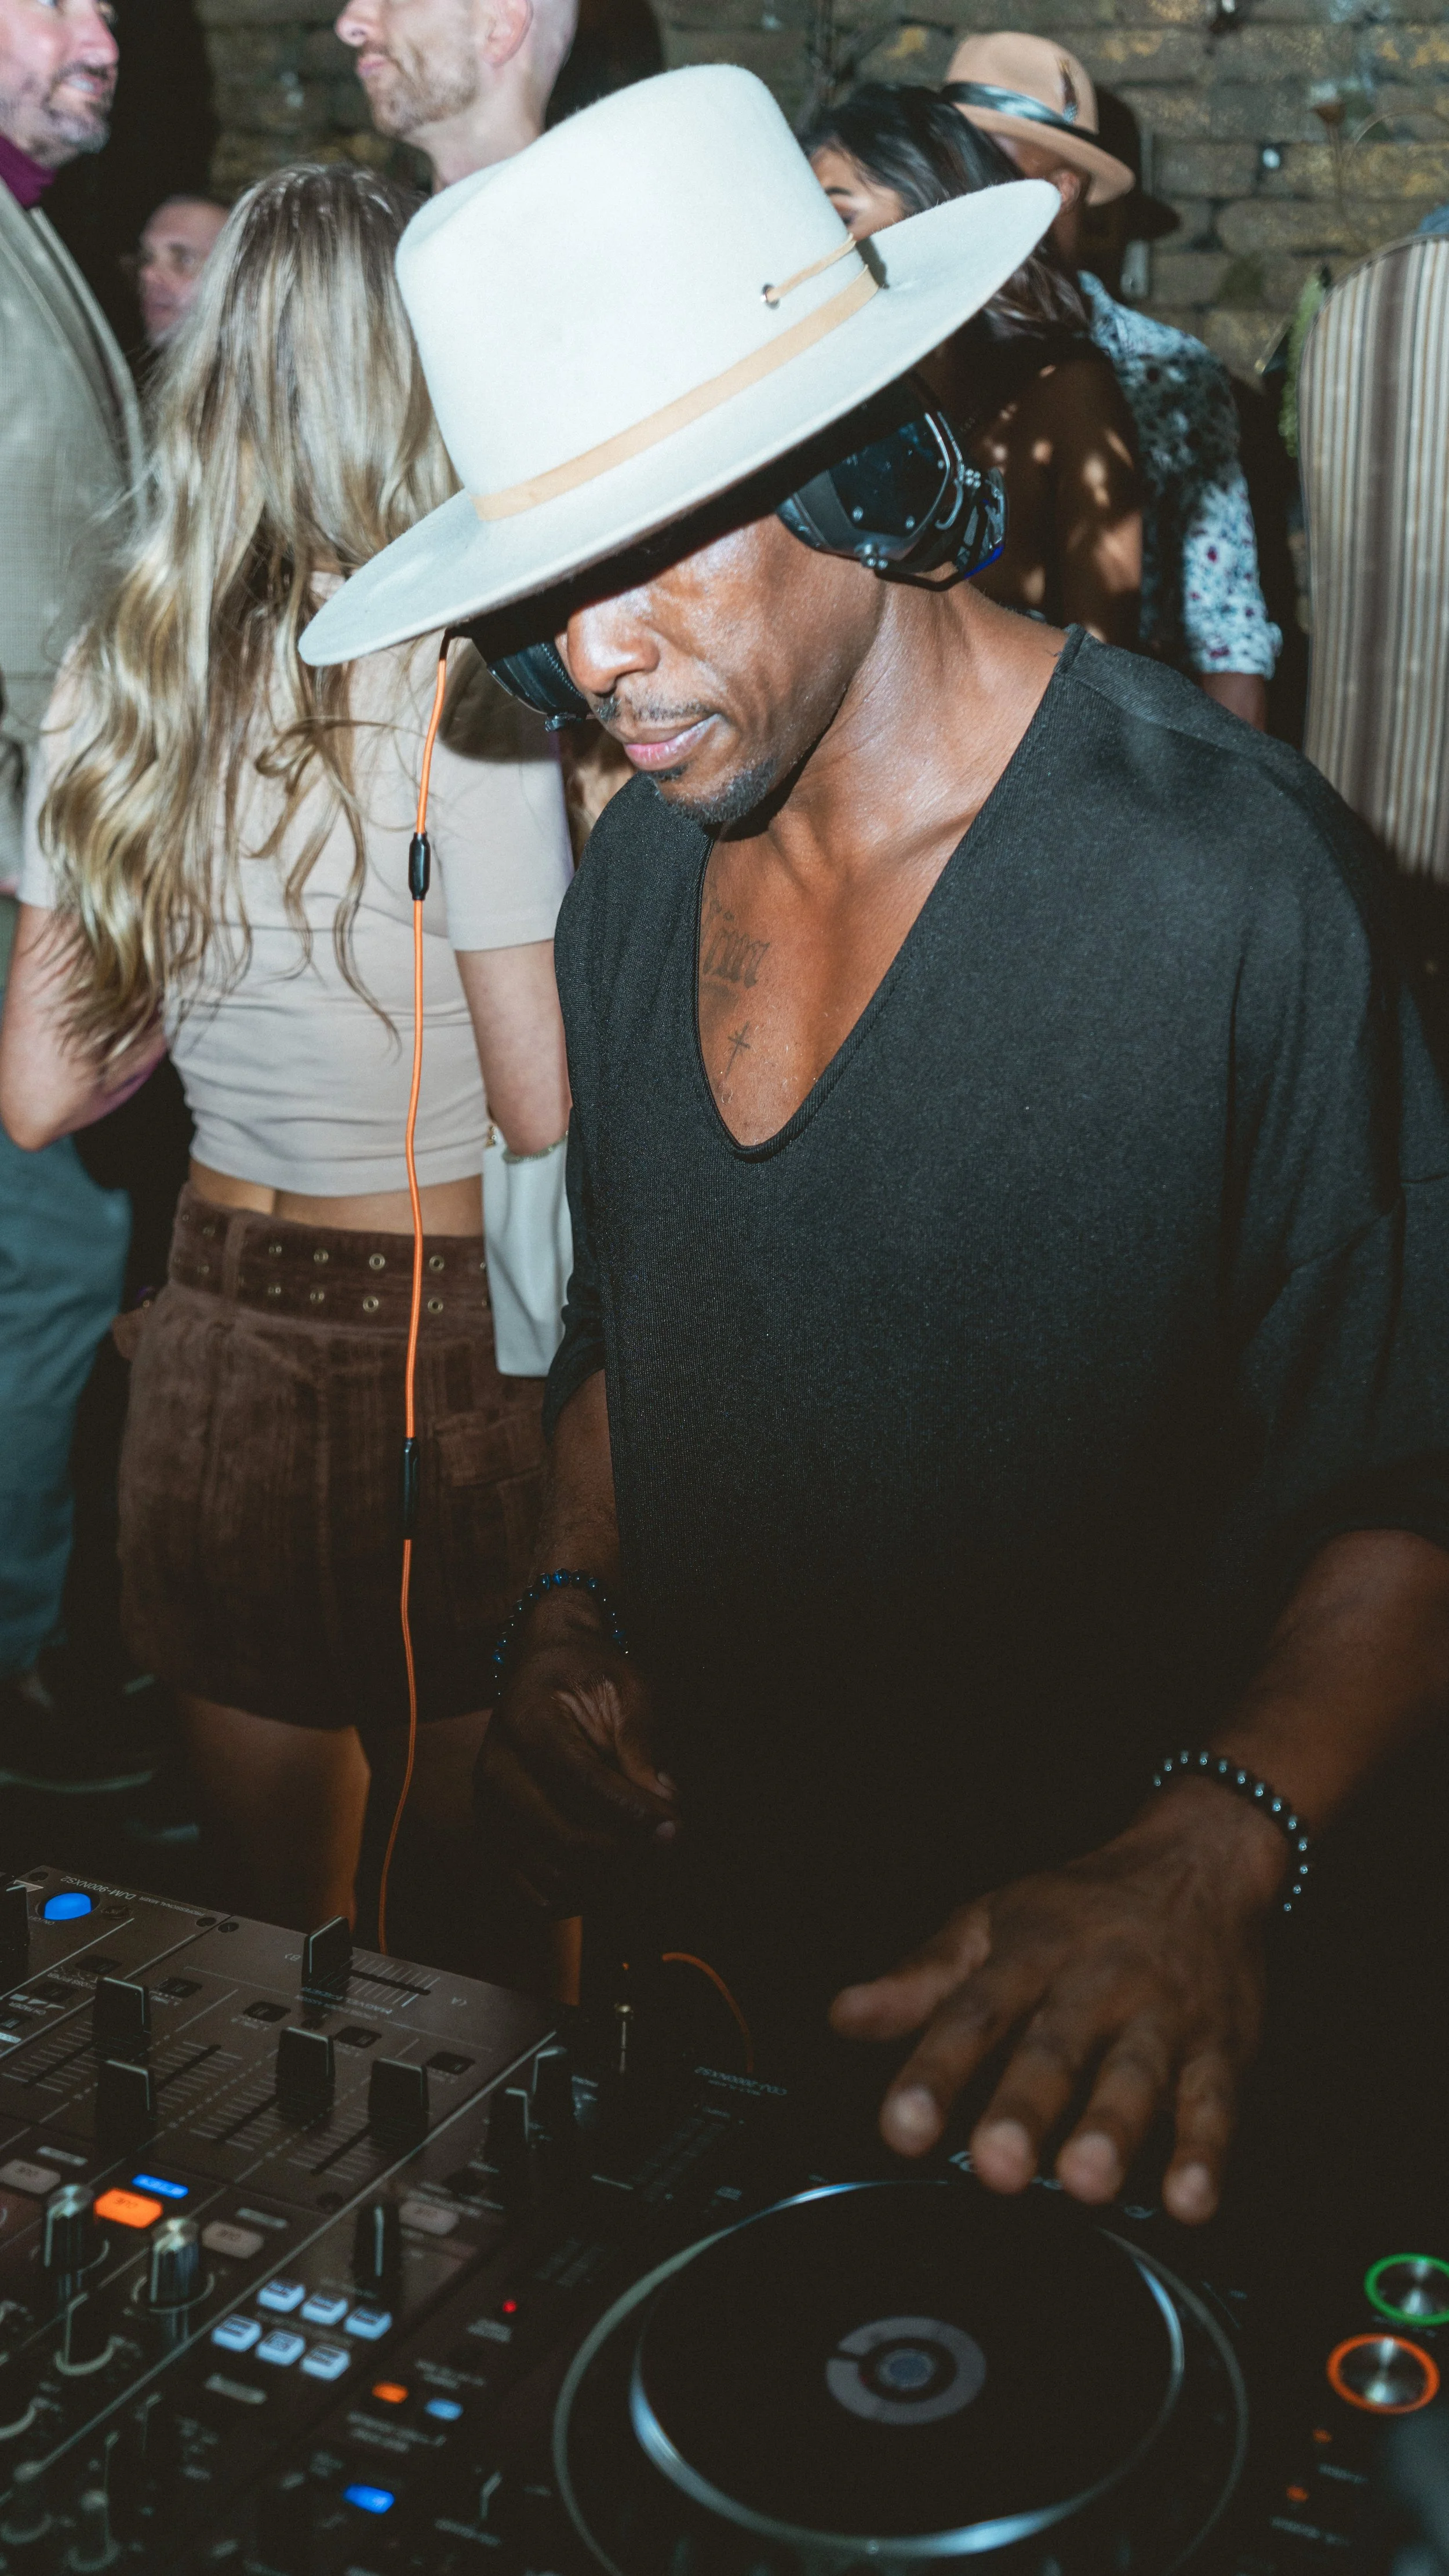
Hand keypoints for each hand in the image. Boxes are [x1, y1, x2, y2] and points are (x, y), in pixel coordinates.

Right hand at [475, 1601, 677, 1912]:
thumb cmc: (592, 1677)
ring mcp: (491, 1812)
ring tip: (648, 1853)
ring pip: (555, 1876)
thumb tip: (664, 1804)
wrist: (544, 1674)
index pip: (579, 1780)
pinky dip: (584, 1895)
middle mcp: (497, 1771)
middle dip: (629, 1849)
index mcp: (526, 1720)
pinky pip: (539, 1894)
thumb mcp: (626, 1687)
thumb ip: (642, 1741)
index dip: (630, 1810)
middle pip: (566, 1837)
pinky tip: (616, 1871)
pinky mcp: (496, 1842)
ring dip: (611, 1879)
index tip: (674, 1823)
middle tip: (671, 1839)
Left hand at [829, 1786, 1284, 2222]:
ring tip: (1085, 2181)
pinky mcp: (1220, 2051)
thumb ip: (920, 1979)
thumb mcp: (991, 1922)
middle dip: (1025, 2108)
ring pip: (1137, 2077)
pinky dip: (1205, 2156)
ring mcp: (1161, 2018)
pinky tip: (1188, 2202)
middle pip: (1055, 2049)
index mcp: (1029, 1953)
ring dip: (1112, 2131)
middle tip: (995, 2165)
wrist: (1198, 1864)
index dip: (934, 2072)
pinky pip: (1215, 2106)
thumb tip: (843, 2016)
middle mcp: (1094, 1985)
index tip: (902, 2127)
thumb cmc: (1081, 1907)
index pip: (972, 2014)